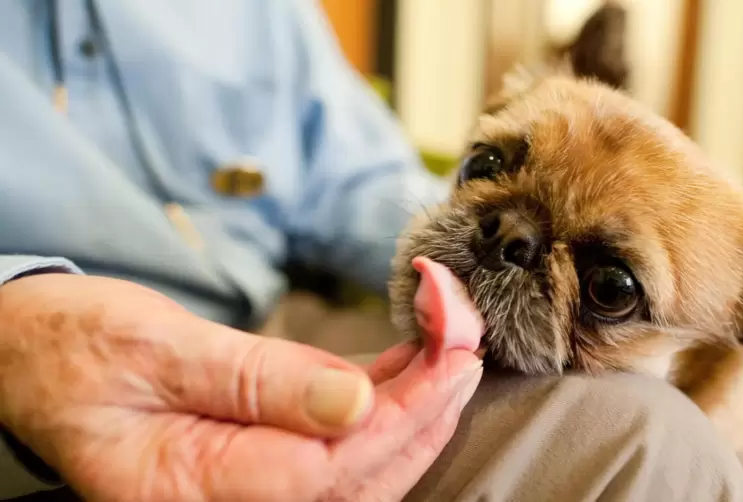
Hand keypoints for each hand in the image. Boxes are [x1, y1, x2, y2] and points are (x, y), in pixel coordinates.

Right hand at [0, 274, 481, 500]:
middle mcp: (232, 498)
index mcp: (195, 488)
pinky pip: (341, 434)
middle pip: (363, 469)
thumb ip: (256, 380)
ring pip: (364, 457)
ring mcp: (250, 478)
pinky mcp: (262, 446)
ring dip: (419, 395)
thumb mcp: (156, 350)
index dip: (408, 410)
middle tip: (466, 326)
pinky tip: (414, 353)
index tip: (456, 348)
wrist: (34, 352)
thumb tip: (359, 399)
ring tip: (451, 330)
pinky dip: (388, 392)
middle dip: (431, 399)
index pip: (331, 467)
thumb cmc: (76, 348)